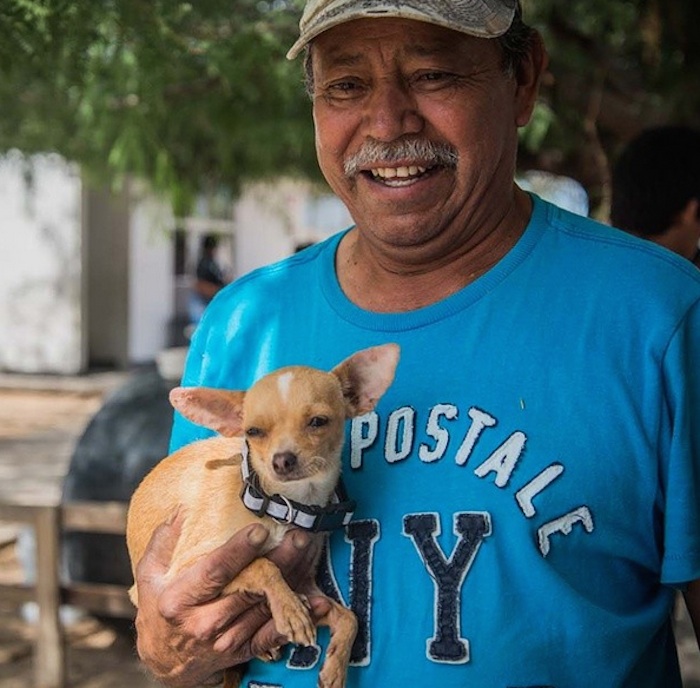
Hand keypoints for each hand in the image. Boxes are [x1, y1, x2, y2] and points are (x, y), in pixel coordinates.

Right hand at [133, 514, 319, 687]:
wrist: (164, 660)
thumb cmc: (159, 607)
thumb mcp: (150, 574)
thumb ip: (164, 541)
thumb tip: (182, 510)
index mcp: (179, 600)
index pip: (214, 572)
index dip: (238, 551)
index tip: (260, 530)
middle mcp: (203, 622)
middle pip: (248, 587)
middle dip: (278, 559)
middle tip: (299, 535)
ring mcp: (224, 639)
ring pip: (266, 606)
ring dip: (293, 579)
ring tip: (310, 552)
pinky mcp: (242, 651)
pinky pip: (273, 634)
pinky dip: (298, 619)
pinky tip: (317, 603)